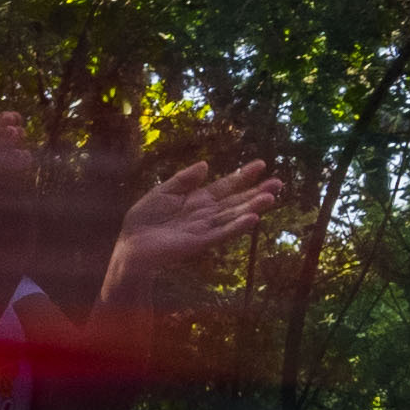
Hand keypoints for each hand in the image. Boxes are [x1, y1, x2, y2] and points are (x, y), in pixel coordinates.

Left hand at [103, 153, 300, 300]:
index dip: (242, 175)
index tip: (261, 164)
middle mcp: (206, 214)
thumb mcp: (162, 192)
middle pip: (236, 201)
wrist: (130, 245)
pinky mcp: (199, 242)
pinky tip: (253, 219)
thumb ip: (183, 179)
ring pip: (233, 216)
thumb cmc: (144, 219)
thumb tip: (206, 165)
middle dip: (257, 192)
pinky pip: (222, 233)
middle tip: (279, 183)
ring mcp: (205, 228)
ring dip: (252, 207)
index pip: (225, 186)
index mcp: (198, 200)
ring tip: (271, 197)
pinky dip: (237, 226)